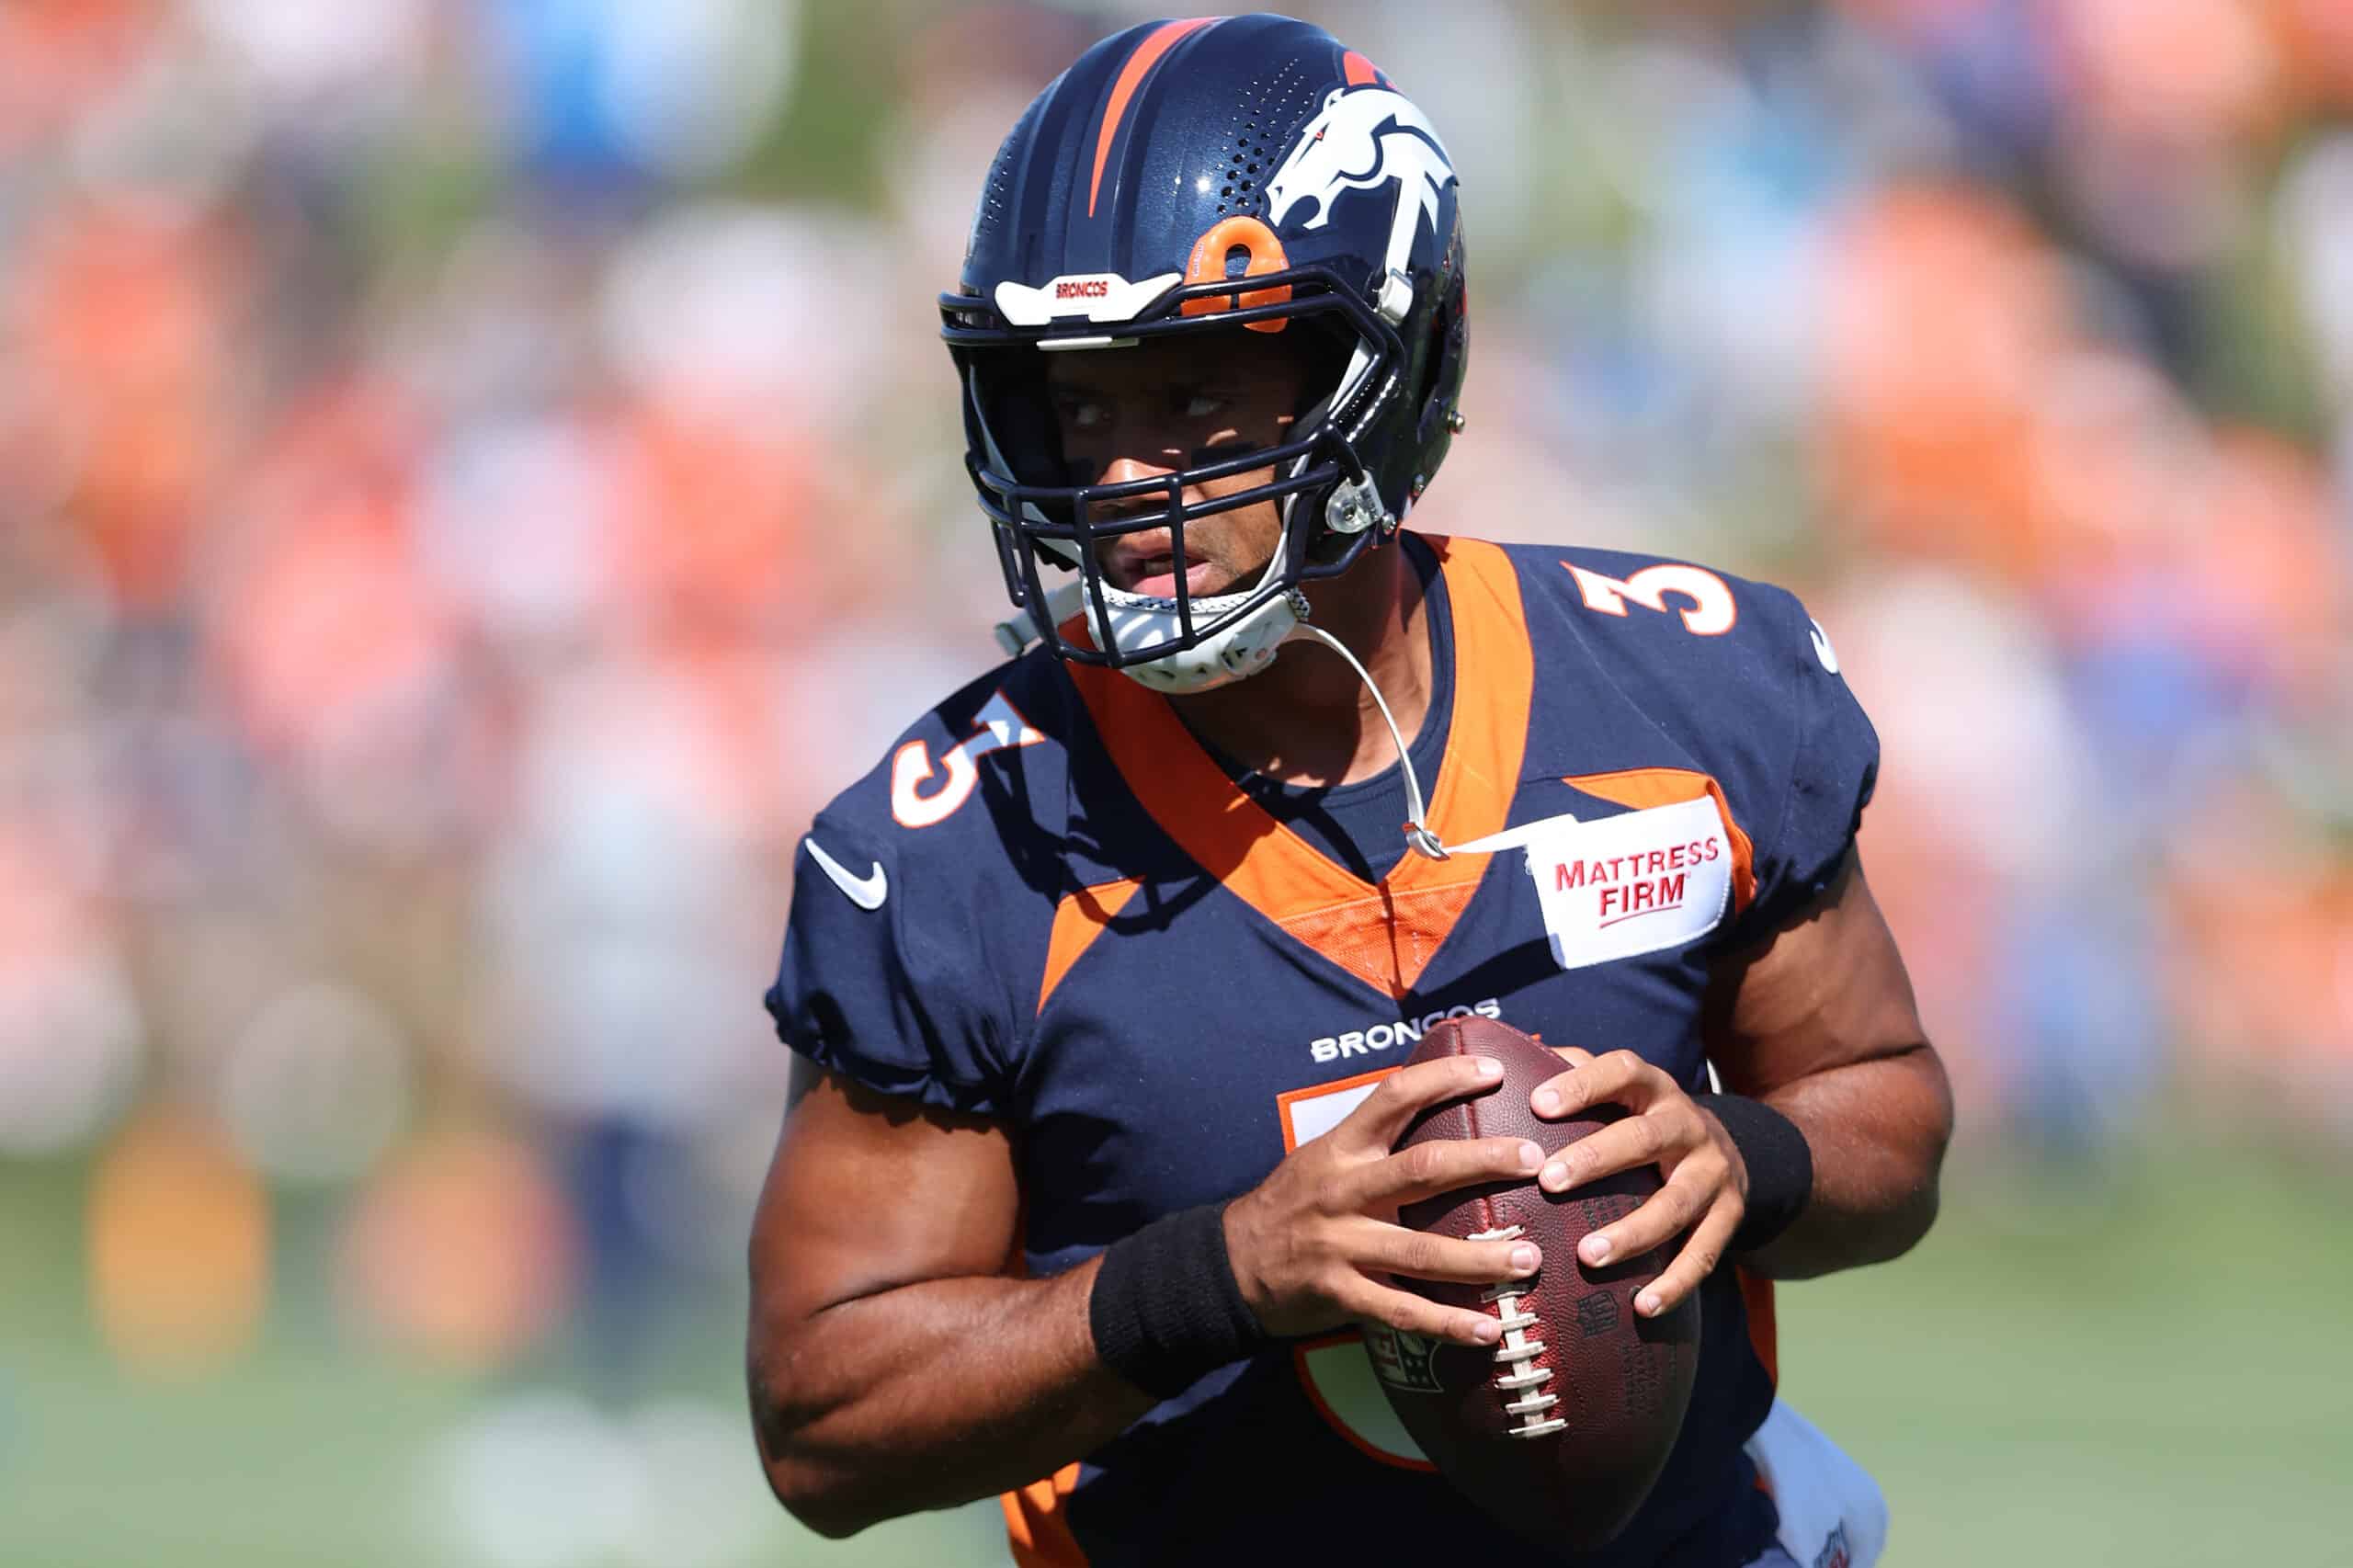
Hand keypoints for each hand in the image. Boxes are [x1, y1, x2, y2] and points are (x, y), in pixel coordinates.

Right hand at [1223, 1055, 1545, 1347]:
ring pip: (1420, 1250)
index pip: (1394, 1096)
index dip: (1445, 1078)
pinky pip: (1401, 1310)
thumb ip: (1375, 1141)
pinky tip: (1488, 1330)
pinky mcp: (1339, 1292)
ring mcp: (1340, 1244)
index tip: (1494, 1071)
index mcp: (1341, 1148)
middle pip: (1422, 1169)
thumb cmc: (1294, 1203)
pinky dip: (1447, 1323)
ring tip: (1529, 1259)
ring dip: (1479, 1256)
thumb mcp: (1324, 1157)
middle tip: (1535, 1160)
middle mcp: (1342, 1190)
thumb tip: (1445, 1112)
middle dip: (1483, 1162)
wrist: (1232, 1263)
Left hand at [1529, 1048, 1747, 1318]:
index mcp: (1653, 1089)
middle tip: (1549, 1181)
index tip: (1537, 1105)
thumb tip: (1504, 1063)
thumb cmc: (1641, 1120)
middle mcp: (1688, 1125)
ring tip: (1586, 1255)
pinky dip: (1675, 1282)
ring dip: (1631, 1233)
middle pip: (1644, 1139)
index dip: (1582, 1085)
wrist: (1730, 1149)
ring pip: (1675, 1204)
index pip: (1620, 1071)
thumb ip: (1572, 1074)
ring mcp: (1713, 1172)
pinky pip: (1705, 1253)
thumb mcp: (1619, 1090)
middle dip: (1596, 1159)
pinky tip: (1642, 1306)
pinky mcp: (1731, 1215)